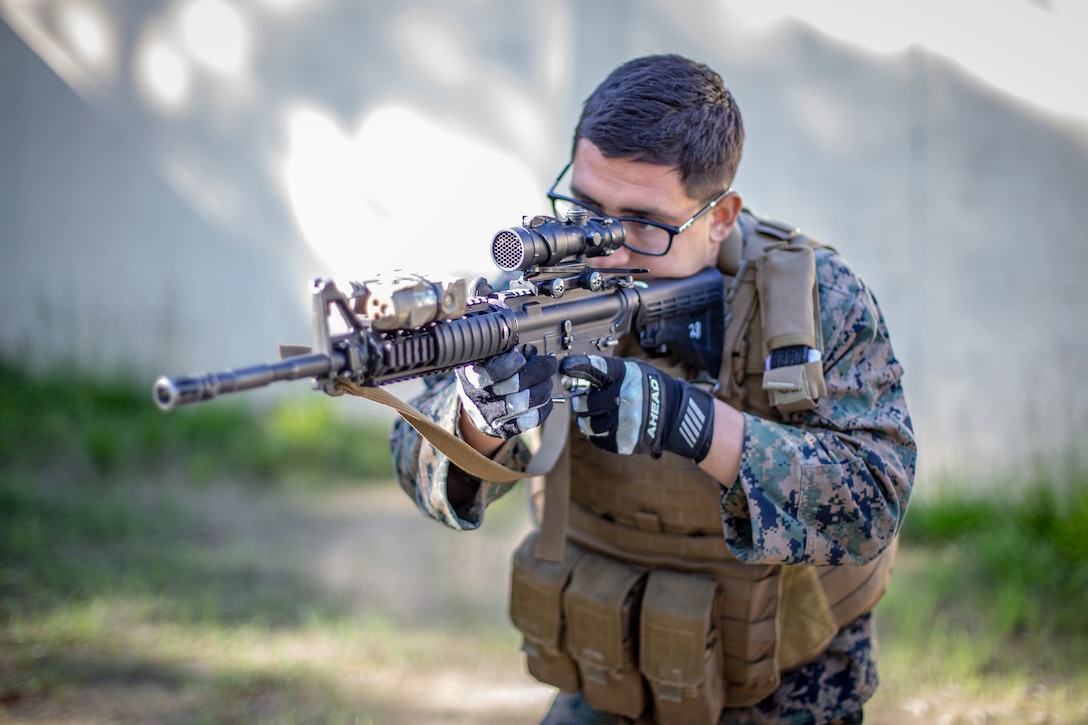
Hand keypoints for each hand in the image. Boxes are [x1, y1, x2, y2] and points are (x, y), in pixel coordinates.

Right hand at [457, 349, 558, 439]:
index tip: (522, 357)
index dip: (508, 365)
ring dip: (543, 389)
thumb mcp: (485, 359)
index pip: (488, 373)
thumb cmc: (485, 375)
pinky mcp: (503, 429)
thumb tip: (531, 351)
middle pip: (513, 387)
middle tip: (549, 364)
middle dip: (537, 372)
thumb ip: (503, 353)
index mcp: (470, 377)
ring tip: (548, 381)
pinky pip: (530, 420)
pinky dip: (543, 408)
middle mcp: (477, 399)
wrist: (477, 406)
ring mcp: (490, 417)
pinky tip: (546, 399)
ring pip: (524, 403)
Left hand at [560, 354, 714, 461]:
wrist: (675, 414)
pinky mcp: (623, 442)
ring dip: (587, 419)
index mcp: (625, 377)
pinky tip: (608, 425)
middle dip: (582, 402)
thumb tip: (574, 373)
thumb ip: (606, 372)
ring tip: (597, 414)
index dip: (578, 366)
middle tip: (587, 400)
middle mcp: (624, 399)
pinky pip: (597, 439)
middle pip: (584, 403)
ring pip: (587, 424)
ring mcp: (624, 423)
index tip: (565, 366)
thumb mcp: (632, 370)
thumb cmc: (648, 388)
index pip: (595, 368)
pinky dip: (597, 433)